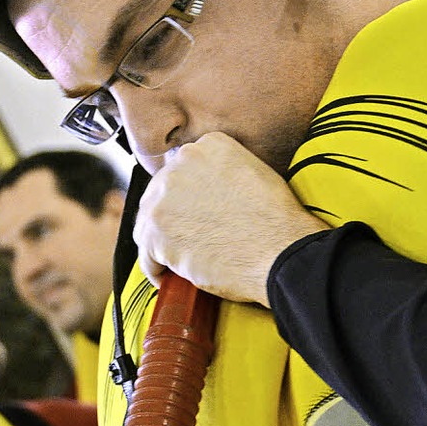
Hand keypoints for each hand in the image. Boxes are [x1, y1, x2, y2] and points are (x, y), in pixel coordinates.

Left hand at [134, 132, 328, 304]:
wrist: (280, 250)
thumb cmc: (275, 221)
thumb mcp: (254, 173)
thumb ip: (222, 173)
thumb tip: (205, 195)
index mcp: (206, 146)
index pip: (180, 174)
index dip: (184, 201)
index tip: (191, 218)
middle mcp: (180, 165)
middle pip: (159, 197)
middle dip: (169, 221)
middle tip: (185, 243)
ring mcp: (164, 197)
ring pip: (148, 225)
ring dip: (160, 245)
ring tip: (178, 262)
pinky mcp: (157, 232)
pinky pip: (147, 256)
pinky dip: (157, 270)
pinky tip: (171, 278)